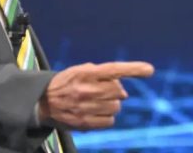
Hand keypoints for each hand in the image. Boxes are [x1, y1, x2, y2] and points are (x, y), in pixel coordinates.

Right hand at [38, 61, 153, 129]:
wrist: (43, 100)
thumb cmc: (68, 82)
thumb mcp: (82, 70)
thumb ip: (104, 75)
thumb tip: (122, 90)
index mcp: (87, 73)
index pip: (115, 69)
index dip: (134, 69)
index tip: (150, 70)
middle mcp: (87, 89)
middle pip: (119, 92)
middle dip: (115, 92)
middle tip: (103, 91)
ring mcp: (86, 107)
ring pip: (116, 108)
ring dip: (112, 105)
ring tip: (98, 102)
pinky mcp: (85, 123)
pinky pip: (110, 121)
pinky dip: (107, 118)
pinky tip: (96, 113)